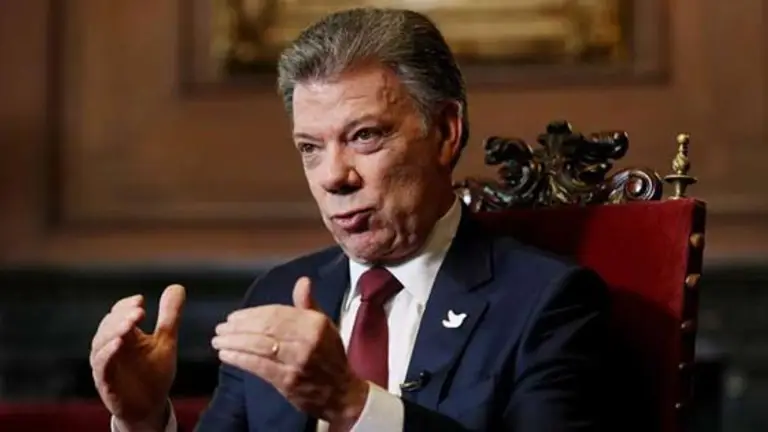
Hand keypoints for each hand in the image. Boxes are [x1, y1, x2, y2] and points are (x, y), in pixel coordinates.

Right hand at [90, 284, 185, 430]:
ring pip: (101, 342)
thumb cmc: (154, 373)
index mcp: (125, 334)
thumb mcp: (166, 341)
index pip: (119, 313)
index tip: (141, 300)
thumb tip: (177, 286)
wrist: (151, 406)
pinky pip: (102, 365)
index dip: (126, 305)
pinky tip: (119, 343)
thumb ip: (170, 316)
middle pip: (108, 325)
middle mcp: (112, 346)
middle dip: (122, 316)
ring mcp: (107, 364)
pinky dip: (108, 353)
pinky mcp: (106, 381)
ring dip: (114, 330)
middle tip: (139, 310)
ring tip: (129, 323)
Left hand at [212, 277, 367, 428]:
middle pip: (265, 328)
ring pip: (259, 346)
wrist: (341, 392)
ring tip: (218, 340)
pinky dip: (239, 359)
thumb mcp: (324, 326)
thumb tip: (302, 281)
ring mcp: (297, 361)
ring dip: (234, 342)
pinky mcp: (288, 381)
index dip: (252, 314)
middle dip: (239, 328)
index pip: (277, 313)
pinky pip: (258, 366)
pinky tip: (226, 355)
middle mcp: (307, 340)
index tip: (234, 316)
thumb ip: (308, 305)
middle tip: (221, 328)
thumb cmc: (330, 356)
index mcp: (315, 323)